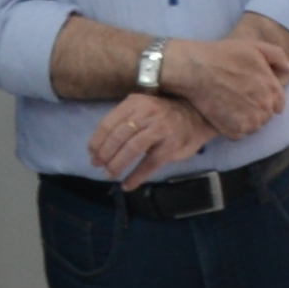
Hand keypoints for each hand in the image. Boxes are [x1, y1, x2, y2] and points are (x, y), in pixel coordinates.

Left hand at [87, 93, 215, 188]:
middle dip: (105, 154)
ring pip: (132, 148)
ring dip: (117, 164)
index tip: (91, 154)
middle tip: (99, 166)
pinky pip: (149, 163)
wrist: (197, 116)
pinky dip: (136, 176)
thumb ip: (125, 120)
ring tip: (110, 174)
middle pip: (118, 136)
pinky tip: (128, 185)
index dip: (97, 141)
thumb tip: (100, 144)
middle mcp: (147, 112)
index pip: (108, 123)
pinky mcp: (171, 145)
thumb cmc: (164, 115)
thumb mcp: (142, 108)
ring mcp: (160, 128)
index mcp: (135, 102)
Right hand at [157, 31, 288, 141]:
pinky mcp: (233, 131)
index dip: (268, 97)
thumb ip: (278, 57)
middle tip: (241, 98)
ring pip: (254, 126)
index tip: (255, 92)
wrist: (197, 69)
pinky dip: (234, 127)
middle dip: (258, 108)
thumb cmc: (225, 55)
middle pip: (267, 116)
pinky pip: (240, 134)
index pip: (279, 103)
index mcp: (273, 90)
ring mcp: (249, 122)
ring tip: (233, 106)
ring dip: (247, 119)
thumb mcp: (255, 47)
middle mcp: (264, 109)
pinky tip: (225, 114)